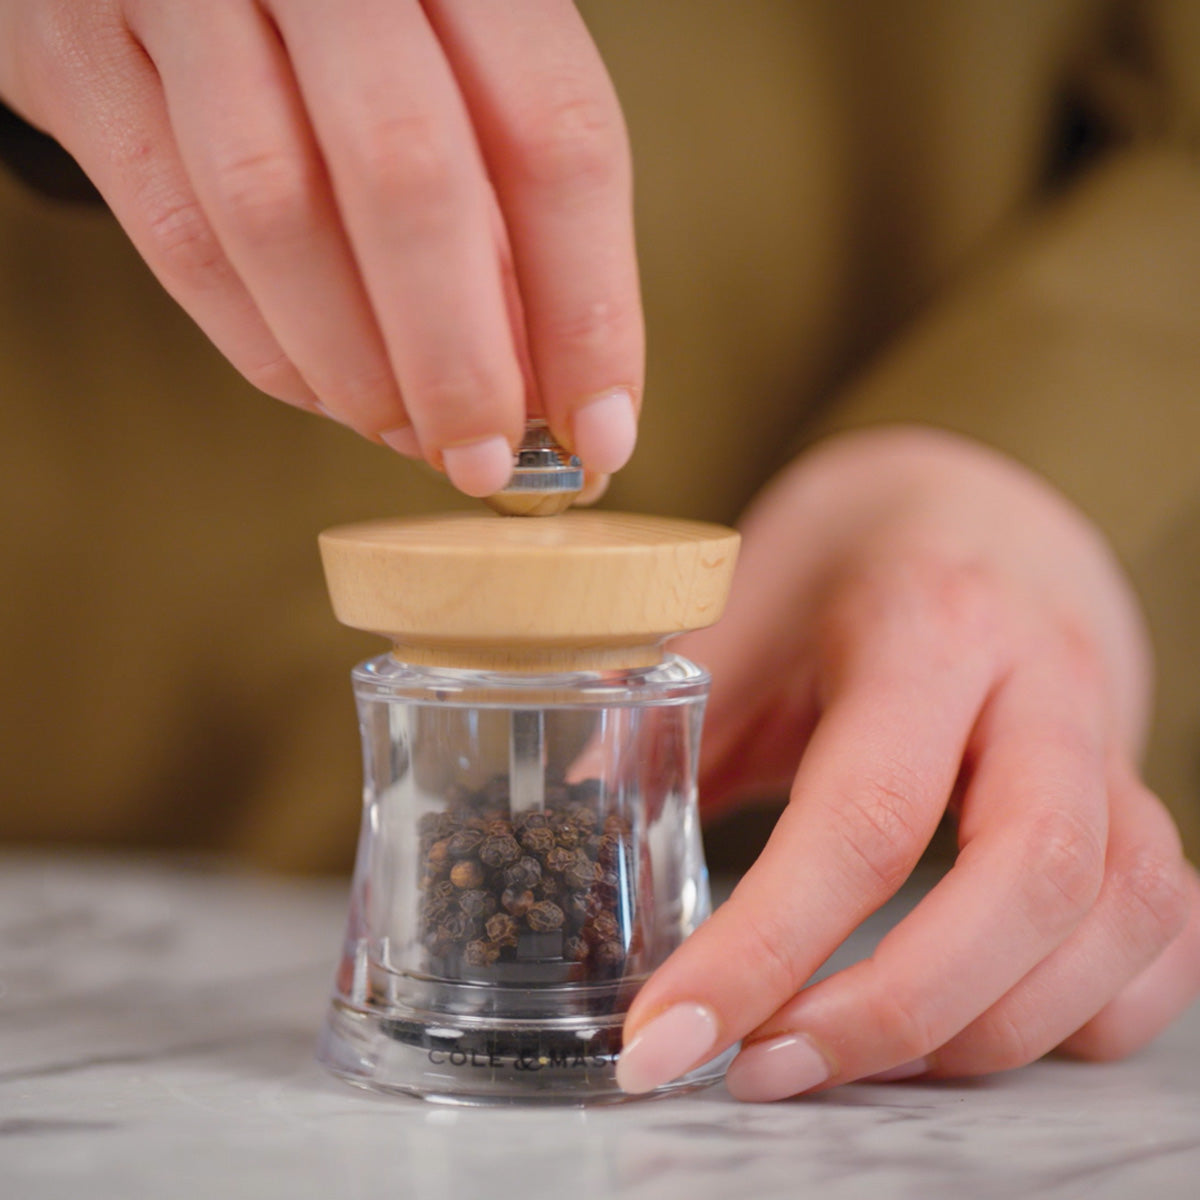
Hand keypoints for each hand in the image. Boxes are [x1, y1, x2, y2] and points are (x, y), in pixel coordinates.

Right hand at [0, 1, 641, 494]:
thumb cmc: (349, 10)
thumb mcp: (456, 56)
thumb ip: (506, 198)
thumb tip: (551, 385)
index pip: (556, 138)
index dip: (588, 309)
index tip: (601, 432)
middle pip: (412, 177)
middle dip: (461, 360)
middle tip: (487, 464)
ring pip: (275, 214)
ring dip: (358, 369)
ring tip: (409, 437)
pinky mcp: (77, 53)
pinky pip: (176, 234)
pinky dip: (264, 346)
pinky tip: (326, 395)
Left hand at [615, 426, 1199, 1099]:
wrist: (973, 504)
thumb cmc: (847, 558)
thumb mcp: (746, 606)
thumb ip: (669, 711)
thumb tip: (562, 828)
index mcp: (925, 627)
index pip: (862, 813)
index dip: (763, 946)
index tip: (667, 1037)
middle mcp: (1042, 686)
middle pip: (1022, 883)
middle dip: (889, 1014)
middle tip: (761, 1068)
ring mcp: (1112, 743)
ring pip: (1115, 920)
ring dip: (980, 1031)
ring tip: (841, 1053)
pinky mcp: (1140, 793)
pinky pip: (1165, 931)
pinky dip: (1082, 1014)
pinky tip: (973, 1026)